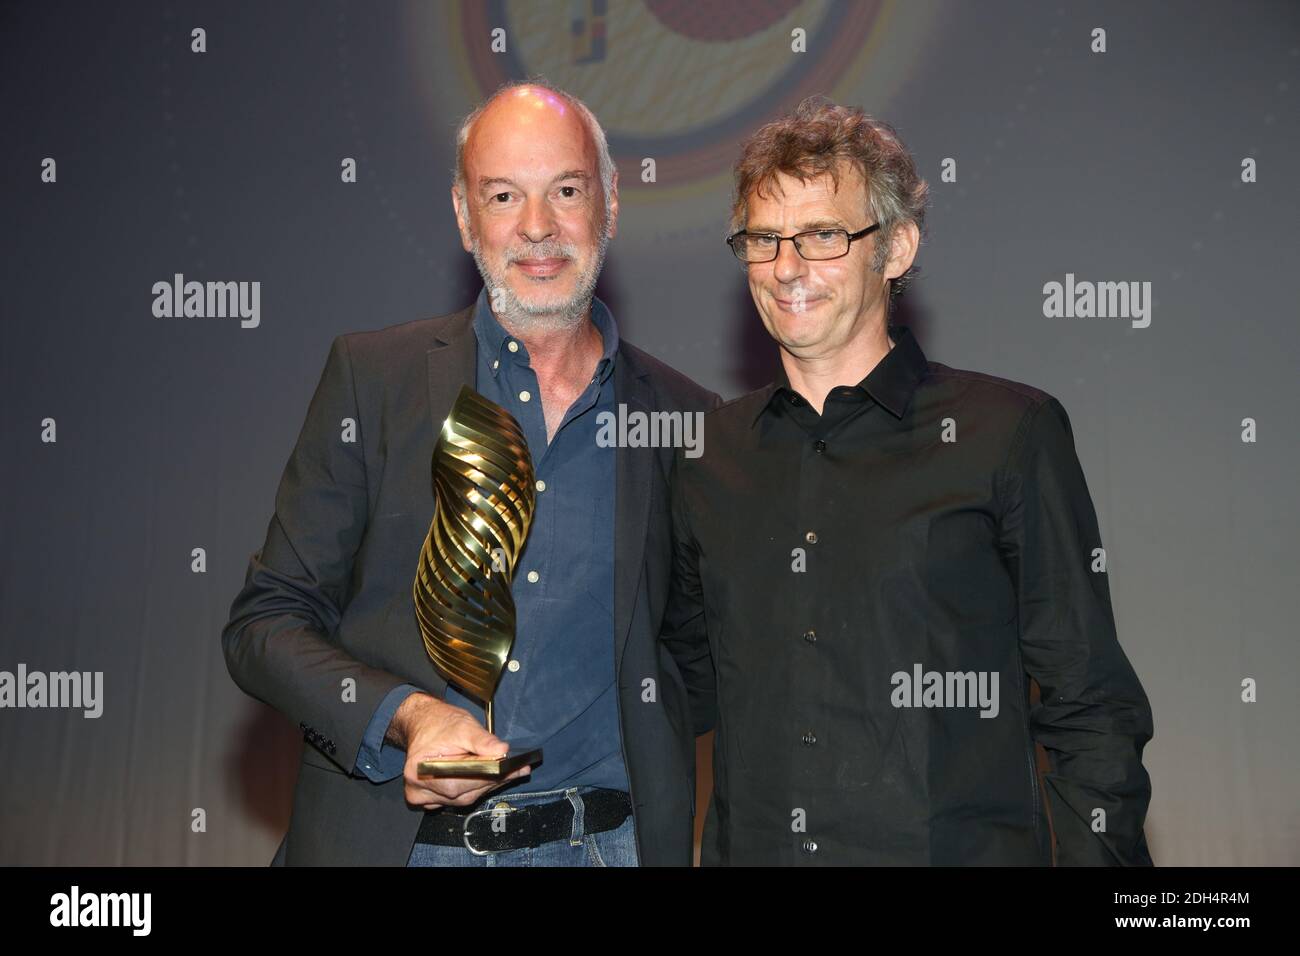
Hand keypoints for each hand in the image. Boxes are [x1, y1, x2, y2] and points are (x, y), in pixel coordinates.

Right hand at [389, 692, 530, 809]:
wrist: (423, 724)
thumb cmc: (439, 723)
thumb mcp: (462, 725)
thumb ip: (482, 740)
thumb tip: (502, 750)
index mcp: (421, 770)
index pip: (461, 782)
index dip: (490, 777)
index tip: (512, 770)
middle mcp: (418, 789)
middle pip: (464, 793)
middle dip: (493, 781)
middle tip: (518, 770)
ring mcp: (424, 797)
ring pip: (464, 798)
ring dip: (487, 785)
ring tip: (510, 772)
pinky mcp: (431, 800)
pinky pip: (459, 799)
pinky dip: (476, 788)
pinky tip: (491, 778)